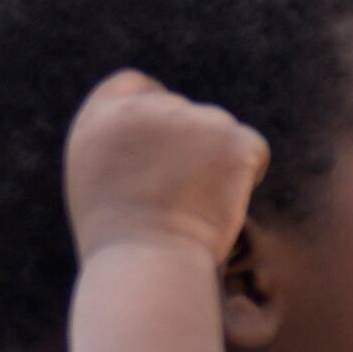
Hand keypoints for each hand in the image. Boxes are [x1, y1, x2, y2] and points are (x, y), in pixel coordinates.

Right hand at [62, 72, 267, 265]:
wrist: (149, 266)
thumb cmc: (126, 247)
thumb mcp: (100, 186)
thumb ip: (122, 147)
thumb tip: (161, 138)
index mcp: (100, 119)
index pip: (134, 85)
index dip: (156, 108)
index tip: (170, 139)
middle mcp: (140, 110)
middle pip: (182, 111)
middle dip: (192, 144)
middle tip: (184, 194)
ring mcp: (186, 120)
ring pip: (218, 127)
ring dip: (218, 160)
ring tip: (197, 205)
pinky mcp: (228, 138)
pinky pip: (252, 147)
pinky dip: (248, 174)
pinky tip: (224, 204)